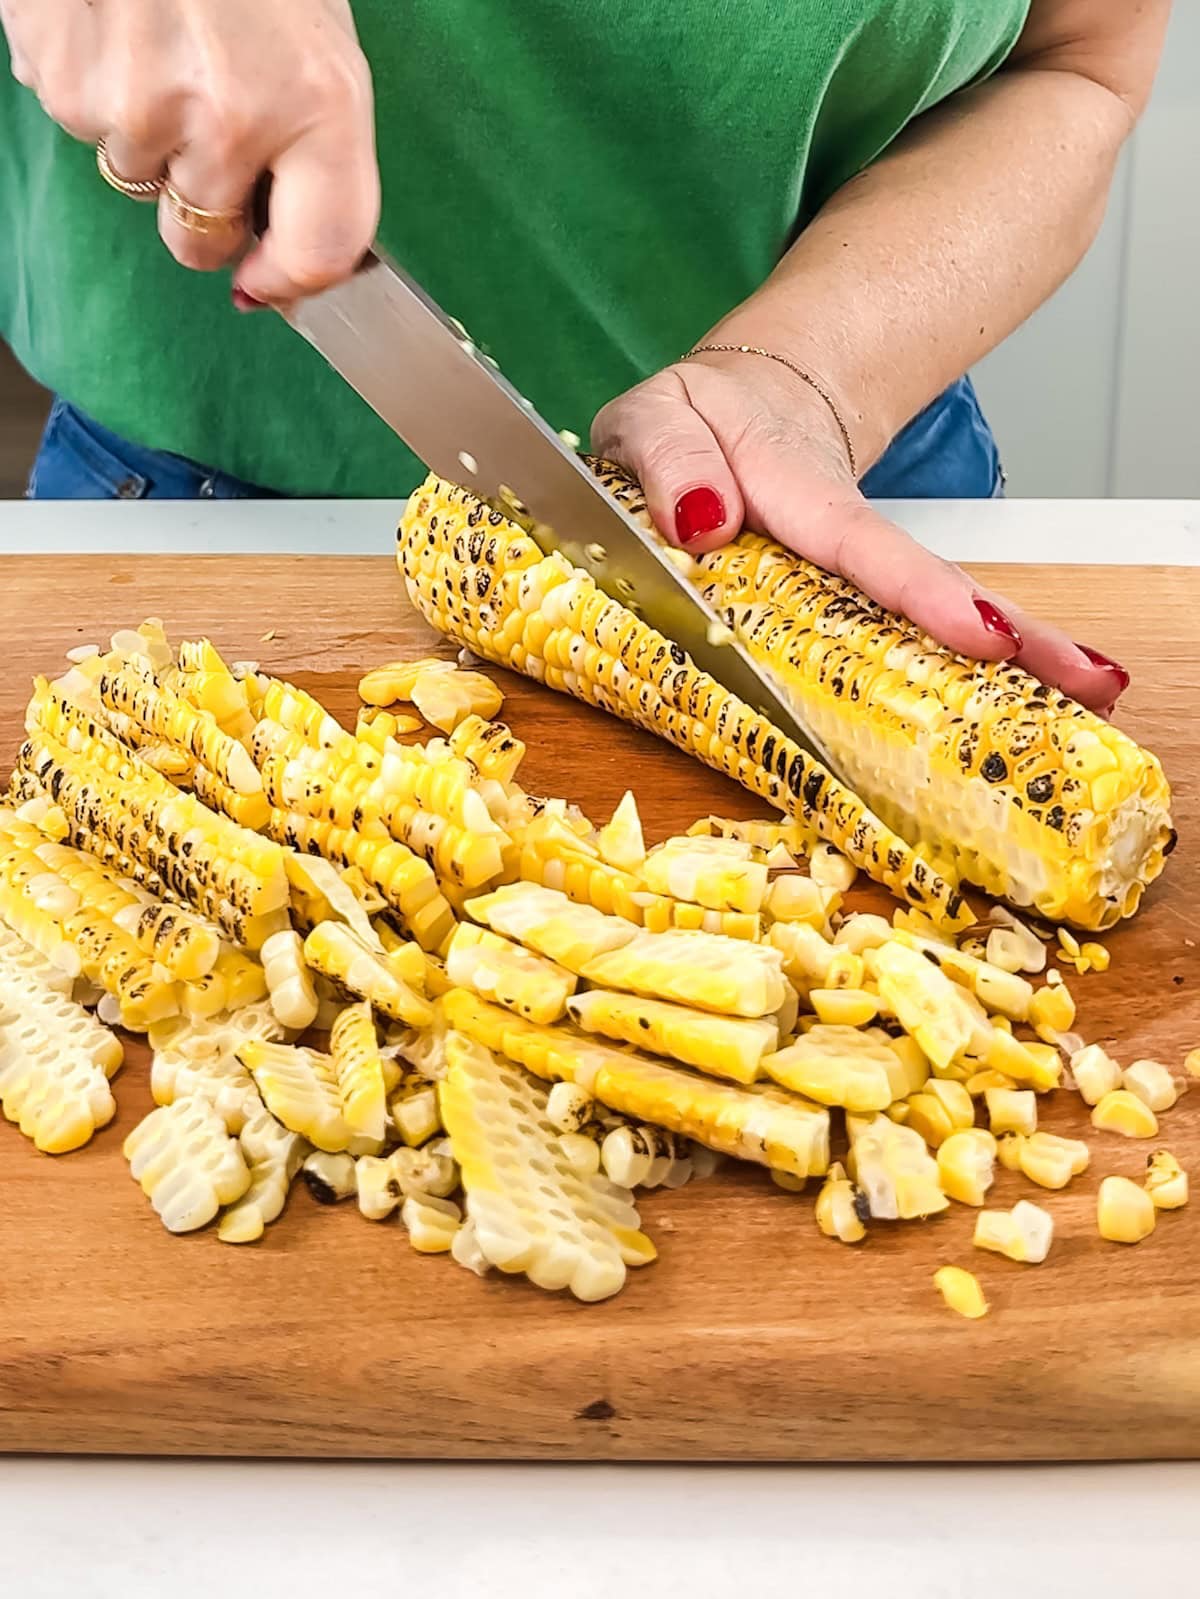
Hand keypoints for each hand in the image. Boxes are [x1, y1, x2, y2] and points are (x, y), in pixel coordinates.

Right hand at [1, 0, 377, 302]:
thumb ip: (314, 147)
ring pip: (140, 183)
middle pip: (204, 238)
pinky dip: (98, 88)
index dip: (293, 281)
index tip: (271, 279)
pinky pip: (85, 127)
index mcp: (316, 104)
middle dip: (205, 205)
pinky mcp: (64, 85)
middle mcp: (229, 120)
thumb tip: (283, 246)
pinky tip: (116, 24)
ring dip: (148, 135)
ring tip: (160, 40)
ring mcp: (139, 109)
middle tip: (205, 125)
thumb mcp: (314, 37)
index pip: (320, 252)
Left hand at [592, 350, 1127, 711]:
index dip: (923, 594)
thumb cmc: (694, 422)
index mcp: (798, 491)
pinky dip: (965, 671)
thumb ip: (670, 461)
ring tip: (1093, 686)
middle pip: (940, 588)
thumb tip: (700, 523)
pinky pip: (905, 639)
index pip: (864, 547)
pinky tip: (1022, 698)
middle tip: (1095, 679)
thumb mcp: (658, 418)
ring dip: (1021, 656)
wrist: (742, 408)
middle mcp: (845, 538)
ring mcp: (855, 576)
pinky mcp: (852, 605)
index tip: (986, 635)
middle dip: (1024, 634)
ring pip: (936, 619)